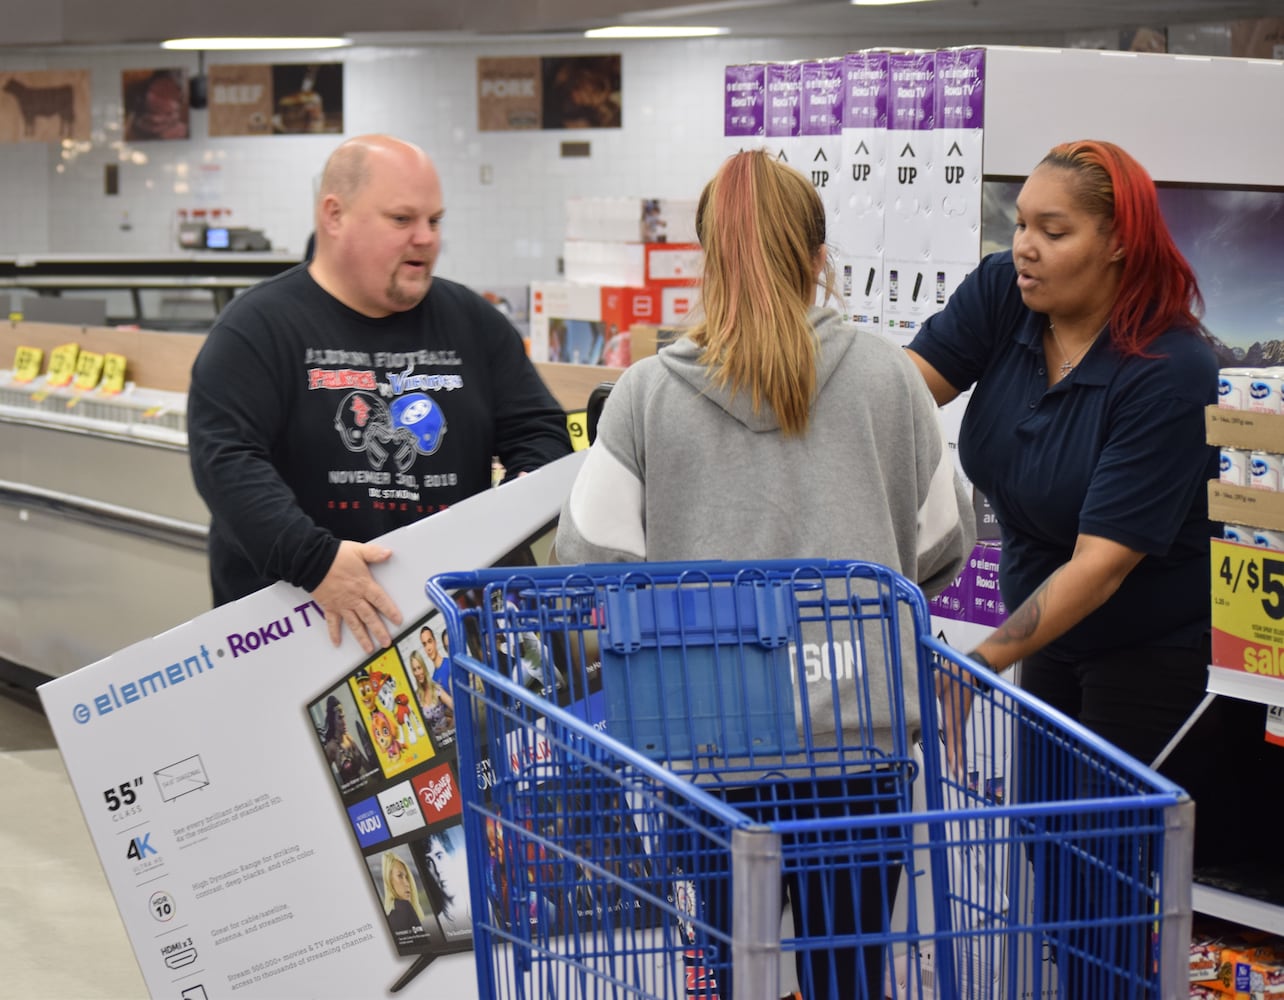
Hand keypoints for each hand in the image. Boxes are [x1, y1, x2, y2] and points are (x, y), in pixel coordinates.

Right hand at [311, 540, 403, 653]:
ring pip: (354, 624)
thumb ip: (374, 553)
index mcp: (364, 585)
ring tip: (369, 650)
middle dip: (379, 631)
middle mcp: (354, 598)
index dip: (390, 611)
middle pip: (369, 617)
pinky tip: (337, 643)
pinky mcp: (329, 606)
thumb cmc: (336, 555)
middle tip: (386, 643)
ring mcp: (341, 604)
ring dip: (362, 637)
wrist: (312, 560)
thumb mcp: (358, 550)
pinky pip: (332, 623)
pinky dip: (334, 633)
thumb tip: (389, 553)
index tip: (398, 621)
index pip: (380, 600)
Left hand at [935, 659, 974, 775]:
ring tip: (959, 774)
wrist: (968, 671)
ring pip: (960, 742)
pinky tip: (957, 758)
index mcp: (952, 713)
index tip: (953, 764)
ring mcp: (960, 721)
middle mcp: (958, 720)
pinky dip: (959, 749)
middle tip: (959, 778)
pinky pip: (959, 737)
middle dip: (959, 762)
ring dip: (959, 758)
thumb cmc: (953, 675)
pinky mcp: (960, 720)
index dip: (953, 750)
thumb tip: (921, 696)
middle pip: (958, 744)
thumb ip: (929, 691)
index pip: (952, 736)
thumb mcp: (937, 681)